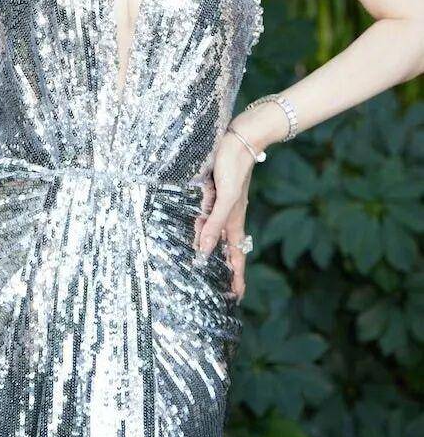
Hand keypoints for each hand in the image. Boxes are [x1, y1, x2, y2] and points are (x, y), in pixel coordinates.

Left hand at [193, 129, 253, 303]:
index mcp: (235, 221)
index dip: (237, 277)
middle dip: (224, 268)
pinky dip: (202, 228)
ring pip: (215, 233)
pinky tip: (195, 230)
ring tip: (203, 265)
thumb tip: (203, 250)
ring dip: (210, 249)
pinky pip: (207, 216)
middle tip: (218, 288)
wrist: (240, 139)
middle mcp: (230, 216)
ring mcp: (223, 204)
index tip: (237, 297)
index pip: (237, 256)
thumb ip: (214, 223)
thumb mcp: (225, 198)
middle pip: (225, 248)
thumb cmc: (234, 166)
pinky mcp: (216, 192)